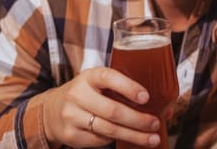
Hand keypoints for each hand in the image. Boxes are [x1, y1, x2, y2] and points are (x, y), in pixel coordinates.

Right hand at [42, 67, 161, 147]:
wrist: (51, 110)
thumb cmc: (87, 94)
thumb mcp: (100, 84)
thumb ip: (126, 91)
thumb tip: (165, 108)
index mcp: (89, 76)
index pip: (109, 77)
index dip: (128, 87)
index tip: (146, 97)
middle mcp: (78, 94)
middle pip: (112, 110)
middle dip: (138, 120)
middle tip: (155, 124)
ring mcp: (72, 116)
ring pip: (108, 129)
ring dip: (134, 136)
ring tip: (152, 139)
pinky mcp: (71, 135)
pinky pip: (100, 140)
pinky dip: (117, 140)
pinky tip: (129, 139)